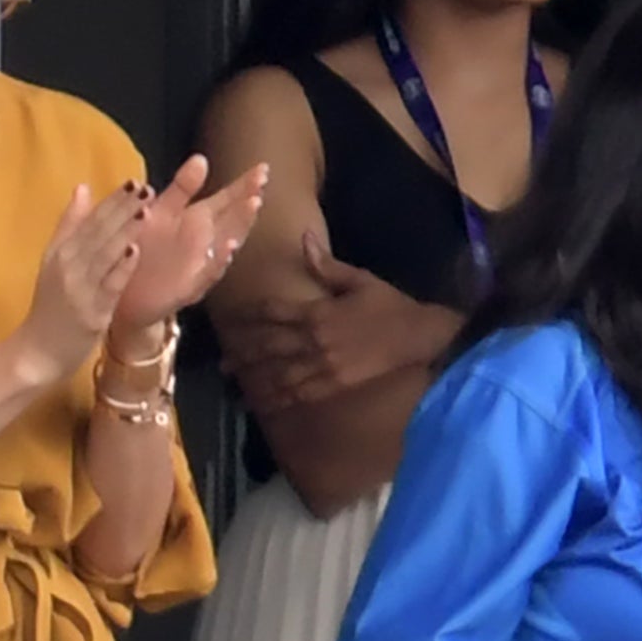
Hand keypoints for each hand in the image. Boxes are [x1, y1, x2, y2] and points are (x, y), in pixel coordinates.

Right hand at [15, 184, 144, 383]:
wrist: (36, 352)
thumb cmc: (50, 307)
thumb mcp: (53, 261)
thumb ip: (69, 226)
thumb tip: (83, 187)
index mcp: (59, 252)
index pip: (89, 220)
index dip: (112, 200)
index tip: (133, 181)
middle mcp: (67, 267)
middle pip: (97, 233)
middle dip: (122, 209)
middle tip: (145, 187)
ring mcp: (79, 290)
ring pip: (104, 255)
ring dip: (124, 231)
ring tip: (144, 210)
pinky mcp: (90, 314)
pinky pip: (108, 286)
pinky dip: (121, 268)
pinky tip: (135, 251)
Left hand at [111, 155, 265, 330]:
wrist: (122, 292)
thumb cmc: (143, 249)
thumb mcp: (161, 212)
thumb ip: (182, 188)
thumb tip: (201, 158)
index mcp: (197, 220)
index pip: (227, 199)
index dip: (245, 184)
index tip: (262, 167)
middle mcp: (205, 242)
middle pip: (233, 219)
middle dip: (248, 201)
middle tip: (261, 182)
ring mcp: (200, 265)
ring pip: (226, 244)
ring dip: (240, 225)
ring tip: (252, 204)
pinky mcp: (188, 288)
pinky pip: (207, 275)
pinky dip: (218, 262)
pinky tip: (227, 248)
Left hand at [230, 233, 460, 413]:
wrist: (419, 336)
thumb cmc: (390, 305)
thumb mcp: (360, 280)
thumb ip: (327, 265)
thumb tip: (303, 239)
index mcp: (319, 312)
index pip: (275, 312)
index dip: (250, 316)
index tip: (231, 317)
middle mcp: (316, 342)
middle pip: (270, 347)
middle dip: (244, 353)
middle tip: (222, 359)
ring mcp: (324, 366)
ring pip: (280, 373)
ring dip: (255, 377)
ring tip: (235, 379)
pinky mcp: (335, 385)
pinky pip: (300, 393)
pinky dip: (279, 397)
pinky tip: (264, 401)